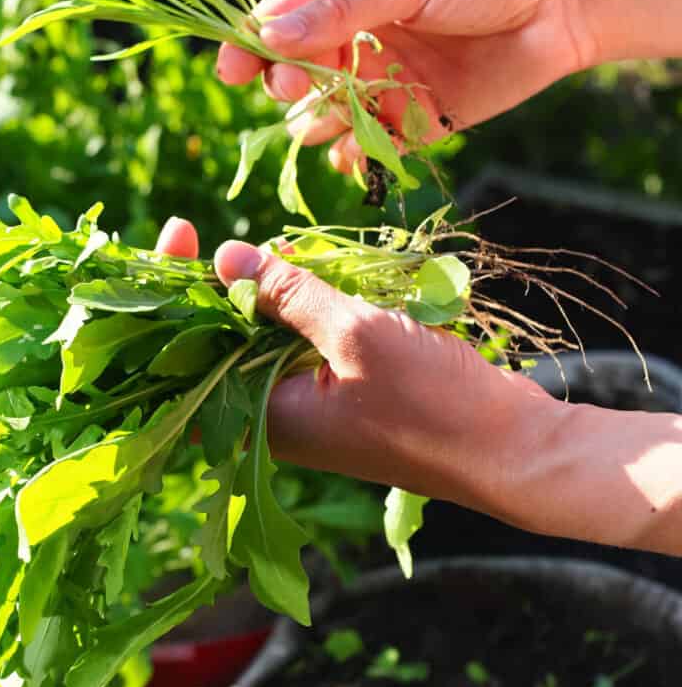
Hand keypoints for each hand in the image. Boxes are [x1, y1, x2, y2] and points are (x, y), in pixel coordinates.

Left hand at [156, 218, 681, 554]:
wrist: (512, 451)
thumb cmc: (431, 403)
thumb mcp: (354, 335)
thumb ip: (288, 295)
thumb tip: (226, 257)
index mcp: (257, 417)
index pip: (185, 353)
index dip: (173, 293)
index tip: (180, 234)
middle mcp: (271, 416)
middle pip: (220, 343)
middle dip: (219, 285)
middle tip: (218, 236)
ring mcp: (307, 407)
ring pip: (264, 339)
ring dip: (268, 292)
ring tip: (276, 249)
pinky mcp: (339, 395)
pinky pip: (304, 344)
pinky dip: (306, 307)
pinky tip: (312, 268)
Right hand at [216, 0, 681, 173]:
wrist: (567, 0)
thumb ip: (338, 10)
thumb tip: (268, 37)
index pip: (279, 23)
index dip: (250, 47)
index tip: (230, 71)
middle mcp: (356, 39)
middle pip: (294, 75)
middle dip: (289, 86)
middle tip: (298, 88)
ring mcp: (381, 82)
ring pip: (324, 117)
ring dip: (320, 124)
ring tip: (335, 120)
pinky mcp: (412, 120)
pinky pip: (366, 148)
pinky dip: (356, 157)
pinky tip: (357, 157)